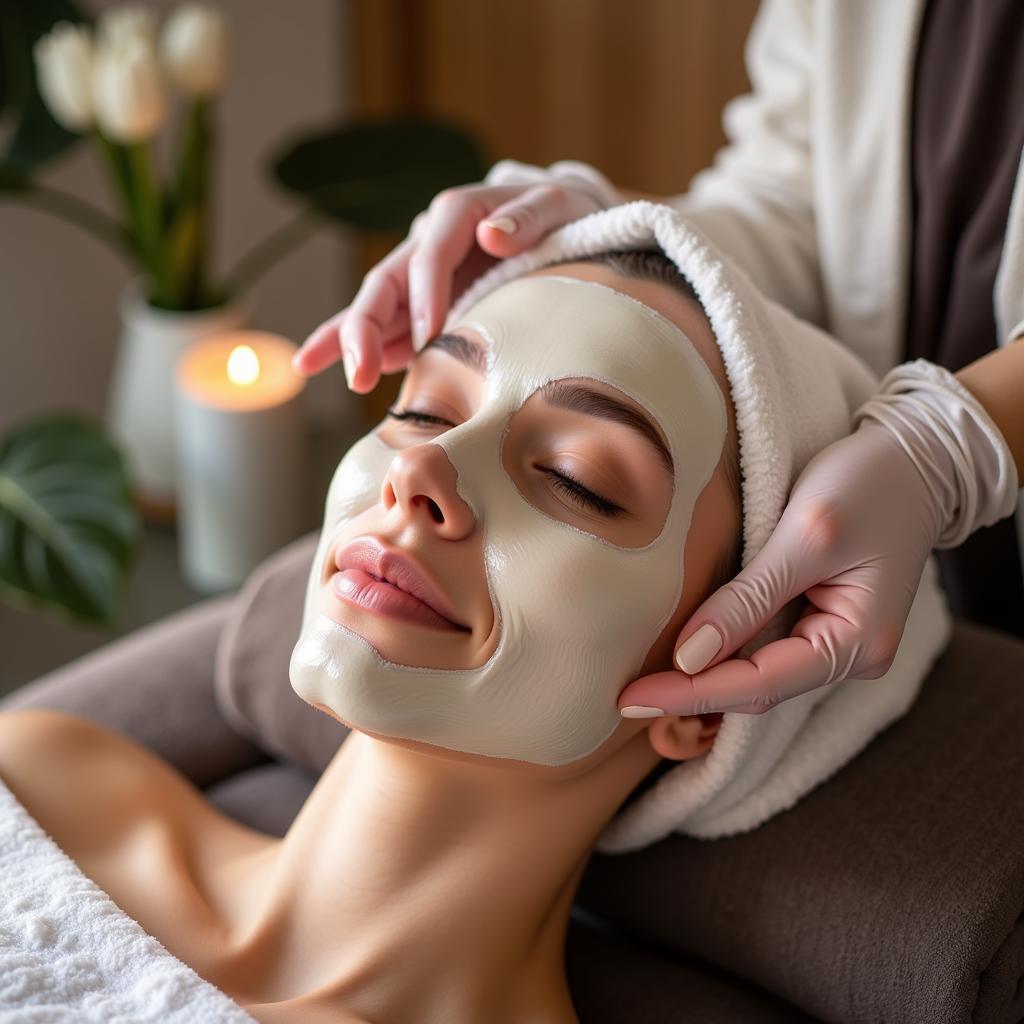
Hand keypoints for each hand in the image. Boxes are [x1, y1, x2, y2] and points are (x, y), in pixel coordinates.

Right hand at [291, 175, 609, 392]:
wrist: (565, 224)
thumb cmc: (565, 215)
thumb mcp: (558, 206)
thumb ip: (529, 216)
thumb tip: (492, 235)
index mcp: (458, 213)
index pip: (431, 253)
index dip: (427, 294)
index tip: (432, 336)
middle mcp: (429, 242)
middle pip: (385, 281)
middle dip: (367, 327)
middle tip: (359, 371)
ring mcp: (420, 276)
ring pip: (373, 306)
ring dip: (346, 339)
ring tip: (310, 366)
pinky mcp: (422, 304)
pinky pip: (385, 327)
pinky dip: (357, 346)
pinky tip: (325, 366)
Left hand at [618, 418, 947, 716]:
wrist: (916, 459)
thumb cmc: (870, 485)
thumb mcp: (804, 535)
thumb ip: (749, 599)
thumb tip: (689, 657)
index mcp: (858, 644)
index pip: (758, 685)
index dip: (690, 694)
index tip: (632, 697)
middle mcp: (851, 656)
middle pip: (756, 689)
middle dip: (691, 692)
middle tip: (624, 695)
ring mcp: (837, 642)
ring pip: (758, 673)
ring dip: (703, 676)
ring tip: (643, 679)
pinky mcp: (820, 621)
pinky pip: (765, 648)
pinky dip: (724, 650)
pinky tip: (683, 651)